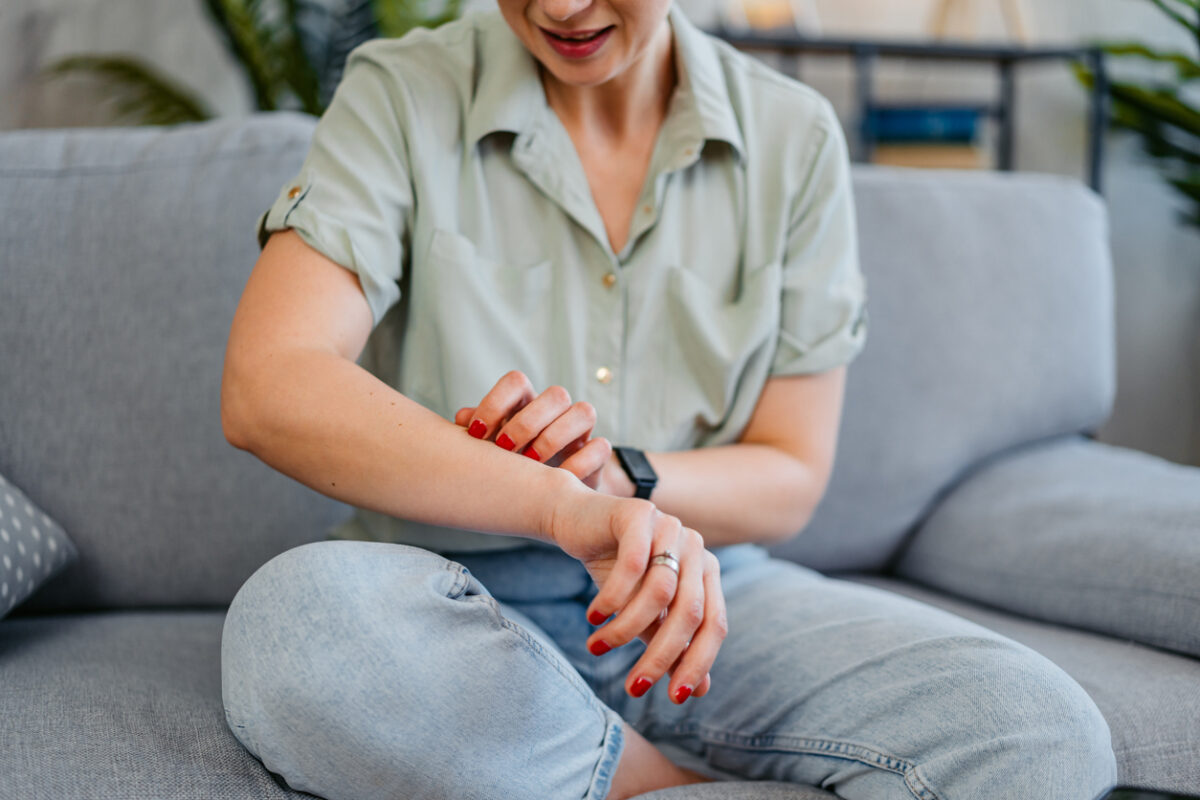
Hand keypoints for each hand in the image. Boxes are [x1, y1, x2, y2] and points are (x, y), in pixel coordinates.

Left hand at [454, 370, 612, 489]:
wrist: (544, 497)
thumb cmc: (509, 466)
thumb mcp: (488, 450)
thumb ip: (477, 433)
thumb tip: (462, 417)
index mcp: (526, 403)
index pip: (517, 382)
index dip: (496, 403)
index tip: (475, 433)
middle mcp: (557, 410)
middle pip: (556, 394)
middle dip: (527, 422)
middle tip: (505, 449)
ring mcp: (580, 430)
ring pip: (583, 412)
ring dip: (554, 437)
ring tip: (531, 463)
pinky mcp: (597, 453)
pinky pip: (600, 446)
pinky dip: (579, 462)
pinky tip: (557, 480)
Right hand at [545, 486, 727, 703]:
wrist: (576, 520)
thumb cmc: (615, 569)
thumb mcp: (646, 612)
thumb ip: (673, 644)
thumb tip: (700, 691)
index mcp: (706, 571)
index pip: (715, 624)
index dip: (698, 663)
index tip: (675, 699)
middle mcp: (696, 548)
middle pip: (689, 613)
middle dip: (661, 657)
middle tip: (633, 687)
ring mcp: (671, 527)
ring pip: (659, 592)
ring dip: (626, 628)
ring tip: (597, 647)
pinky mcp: (640, 513)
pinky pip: (632, 565)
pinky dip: (612, 598)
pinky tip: (593, 616)